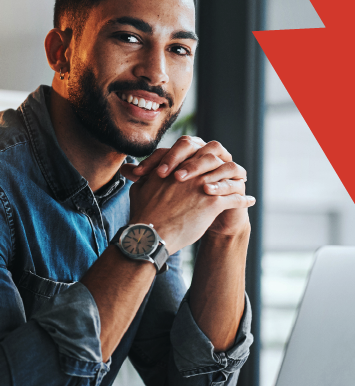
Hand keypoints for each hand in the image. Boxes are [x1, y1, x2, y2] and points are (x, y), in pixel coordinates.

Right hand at [121, 136, 253, 238]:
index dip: (204, 156)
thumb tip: (136, 172)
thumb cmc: (143, 214)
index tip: (210, 162)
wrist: (150, 234)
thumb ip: (143, 178)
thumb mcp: (138, 190)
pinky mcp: (212, 203)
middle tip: (230, 169)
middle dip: (225, 161)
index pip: (195, 151)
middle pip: (215, 157)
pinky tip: (249, 202)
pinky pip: (235, 198)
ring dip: (238, 179)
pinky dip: (244, 200)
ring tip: (243, 184)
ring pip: (229, 175)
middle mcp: (190, 172)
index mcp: (174, 166)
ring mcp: (202, 186)